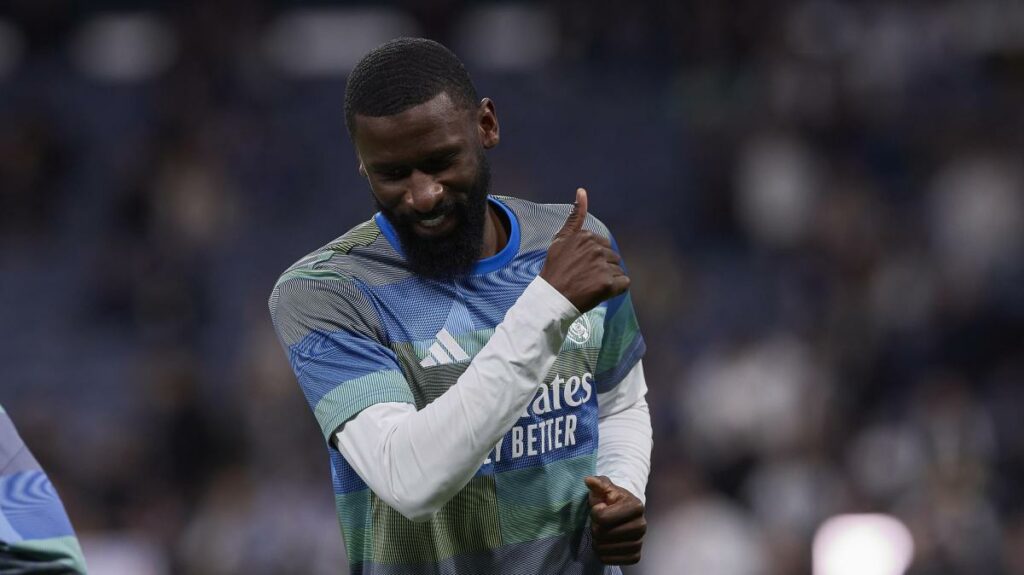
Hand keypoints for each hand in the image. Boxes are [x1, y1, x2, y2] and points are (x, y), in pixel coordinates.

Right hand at [540, 188, 629, 312]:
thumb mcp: (559, 240)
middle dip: (603, 267)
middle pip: (612, 257)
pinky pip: (624, 283)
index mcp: (586, 237)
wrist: (551, 299)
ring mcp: (602, 266)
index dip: (594, 258)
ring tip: (591, 285)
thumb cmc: (554, 270)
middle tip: (585, 278)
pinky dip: (616, 289)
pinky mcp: (608, 284)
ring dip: (609, 278)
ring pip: (618, 270)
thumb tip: (582, 191)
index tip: (580, 267)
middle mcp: (596, 248)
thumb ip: (574, 217)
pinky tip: (602, 292)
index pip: (603, 246)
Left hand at [585, 475, 646, 564]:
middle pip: (602, 534)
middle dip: (595, 527)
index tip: (600, 508)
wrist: (622, 514)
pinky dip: (601, 553)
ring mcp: (639, 542)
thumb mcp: (604, 488)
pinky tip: (605, 544)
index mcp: (637, 506)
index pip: (602, 517)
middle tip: (600, 522)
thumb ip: (598, 484)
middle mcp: (642, 525)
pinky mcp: (635, 556)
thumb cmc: (610, 499)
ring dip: (596, 541)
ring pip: (603, 548)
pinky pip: (608, 560)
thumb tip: (589, 480)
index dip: (595, 513)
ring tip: (602, 532)